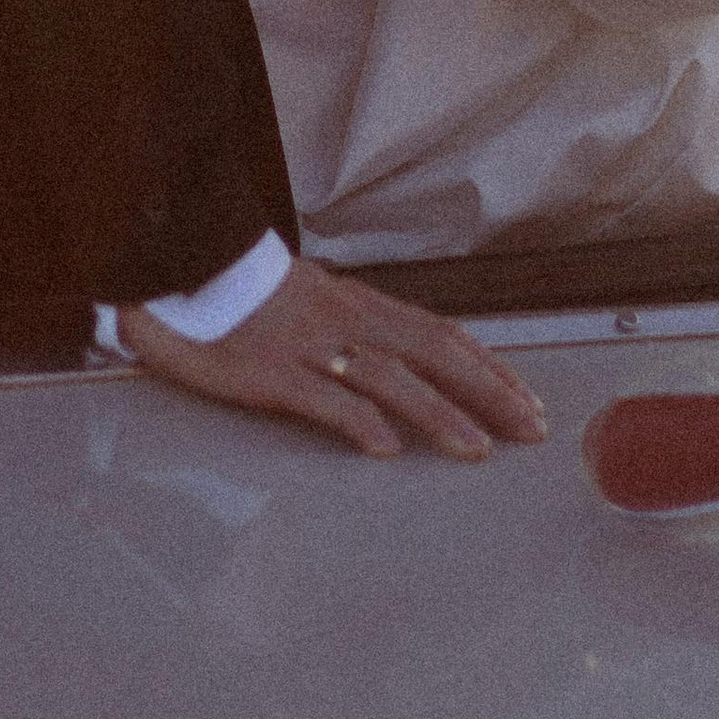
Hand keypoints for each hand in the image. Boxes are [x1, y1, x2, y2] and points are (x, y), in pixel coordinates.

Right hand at [117, 253, 547, 460]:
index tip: (529, 402)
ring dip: (437, 414)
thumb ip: (368, 331)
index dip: (490, 369)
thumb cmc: (256, 298)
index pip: (442, 335)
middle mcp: (347, 321)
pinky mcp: (268, 372)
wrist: (188, 267)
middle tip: (531, 430)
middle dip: (487, 393)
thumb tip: (423, 363)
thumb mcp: (323, 305)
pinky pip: (319, 396)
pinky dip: (357, 420)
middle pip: (432, 354)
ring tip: (475, 450)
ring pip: (387, 377)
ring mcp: (309, 346)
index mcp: (362, 306)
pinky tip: (385, 447)